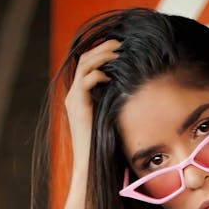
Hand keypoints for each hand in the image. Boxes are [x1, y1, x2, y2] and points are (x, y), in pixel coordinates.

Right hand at [64, 39, 120, 170]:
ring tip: (119, 51)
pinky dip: (99, 75)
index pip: (87, 65)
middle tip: (120, 42)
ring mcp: (73, 100)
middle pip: (84, 59)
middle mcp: (74, 95)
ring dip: (102, 55)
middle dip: (102, 48)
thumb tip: (134, 91)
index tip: (120, 47)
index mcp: (80, 97)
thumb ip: (116, 103)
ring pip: (84, 66)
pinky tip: (112, 77)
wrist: (90, 167)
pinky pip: (86, 81)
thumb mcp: (112, 119)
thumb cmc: (105, 149)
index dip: (101, 52)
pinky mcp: (77, 107)